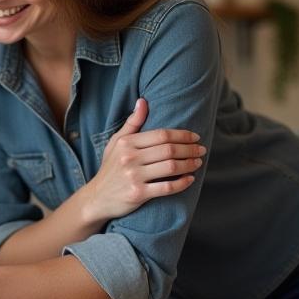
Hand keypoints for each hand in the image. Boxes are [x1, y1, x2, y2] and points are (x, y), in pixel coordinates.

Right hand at [83, 98, 204, 222]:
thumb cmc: (110, 168)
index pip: (161, 134)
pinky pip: (166, 187)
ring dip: (189, 164)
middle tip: (201, 150)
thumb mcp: (116, 143)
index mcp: (126, 143)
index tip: (195, 137)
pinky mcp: (138, 194)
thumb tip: (143, 101)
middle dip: (190, 149)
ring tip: (198, 163)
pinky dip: (182, 183)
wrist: (97, 197)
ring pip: (171, 167)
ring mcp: (133, 176)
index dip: (182, 135)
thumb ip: (132, 123)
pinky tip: (189, 179)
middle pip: (169, 150)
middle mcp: (129, 158)